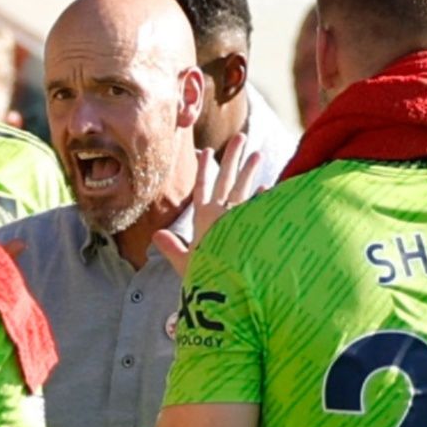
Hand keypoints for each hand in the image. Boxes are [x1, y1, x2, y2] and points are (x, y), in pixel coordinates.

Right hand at [154, 133, 259, 277]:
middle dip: (232, 157)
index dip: (204, 169)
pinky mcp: (256, 225)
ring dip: (251, 170)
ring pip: (246, 188)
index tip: (207, 151)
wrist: (231, 288)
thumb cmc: (207, 278)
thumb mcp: (185, 265)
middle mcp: (221, 213)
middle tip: (241, 137)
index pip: (202, 187)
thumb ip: (172, 249)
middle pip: (226, 180)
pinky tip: (269, 189)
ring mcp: (241, 218)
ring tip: (258, 154)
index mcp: (202, 220)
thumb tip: (156, 235)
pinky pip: (261, 207)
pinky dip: (265, 198)